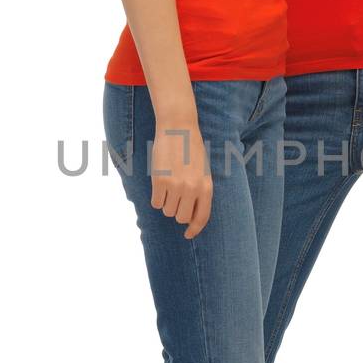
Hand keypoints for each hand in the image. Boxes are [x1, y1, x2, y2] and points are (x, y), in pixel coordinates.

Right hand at [149, 120, 213, 239]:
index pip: (201, 217)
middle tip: (175, 198)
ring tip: (168, 186)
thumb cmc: (192, 150)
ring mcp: (175, 185)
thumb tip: (189, 216)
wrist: (178, 128)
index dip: (194, 229)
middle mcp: (192, 189)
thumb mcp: (204, 172)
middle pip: (180, 217)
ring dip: (166, 203)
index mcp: (206, 187)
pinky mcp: (160, 180)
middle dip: (176, 211)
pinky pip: (155, 203)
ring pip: (167, 211)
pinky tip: (160, 184)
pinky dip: (156, 198)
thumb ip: (200, 193)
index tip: (188, 235)